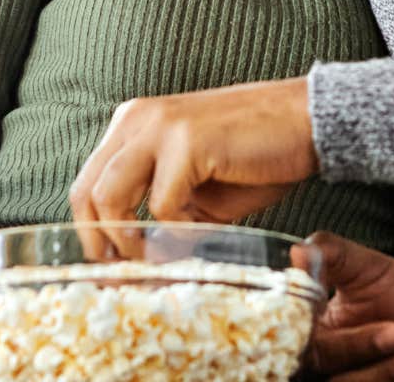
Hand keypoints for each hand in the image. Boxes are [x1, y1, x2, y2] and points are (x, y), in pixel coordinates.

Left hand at [69, 78, 316, 245]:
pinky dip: (178, 232)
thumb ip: (160, 213)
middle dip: (104, 244)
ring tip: (165, 258)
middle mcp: (136, 118)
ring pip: (111, 198)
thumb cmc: (256, 157)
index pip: (86, 185)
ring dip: (135, 241)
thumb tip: (138, 263)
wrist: (307, 121)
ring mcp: (159, 125)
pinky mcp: (187, 140)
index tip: (113, 269)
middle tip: (131, 274)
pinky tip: (202, 233)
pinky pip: (162, 204)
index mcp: (132, 125)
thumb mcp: (195, 188)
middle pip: (87, 193)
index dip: (93, 234)